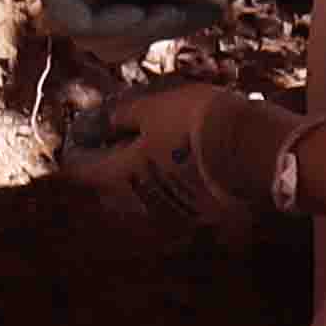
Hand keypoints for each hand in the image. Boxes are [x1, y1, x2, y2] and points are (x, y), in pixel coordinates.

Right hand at [35, 0, 249, 52]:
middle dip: (109, 26)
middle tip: (146, 14)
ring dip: (132, 34)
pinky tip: (161, 19)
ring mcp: (91, 4)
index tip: (117, 12)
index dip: (66, 3)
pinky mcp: (109, 28)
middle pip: (62, 19)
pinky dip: (139, 42)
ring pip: (87, 41)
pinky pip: (109, 51)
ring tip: (165, 10)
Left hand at [69, 85, 294, 236]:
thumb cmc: (194, 123)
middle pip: (107, 193)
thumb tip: (104, 120)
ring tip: (146, 156)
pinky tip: (177, 168)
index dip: (74, 153)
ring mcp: (170, 214)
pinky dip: (166, 189)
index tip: (78, 138)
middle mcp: (140, 204)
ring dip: (136, 183)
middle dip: (105, 171)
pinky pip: (170, 205)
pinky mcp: (199, 217)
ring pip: (139, 203)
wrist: (250, 148)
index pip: (80, 172)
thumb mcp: (152, 108)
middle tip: (111, 146)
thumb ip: (122, 117)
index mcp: (119, 177)